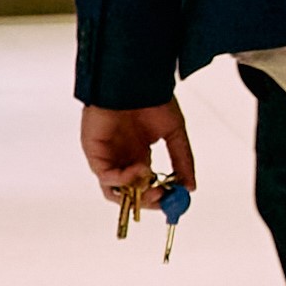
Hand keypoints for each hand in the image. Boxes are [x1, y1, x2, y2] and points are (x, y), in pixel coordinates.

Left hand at [79, 97, 195, 212]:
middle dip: (147, 200)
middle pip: (129, 193)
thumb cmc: (152, 101)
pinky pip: (105, 176)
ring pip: (114, 190)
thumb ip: (182, 161)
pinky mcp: (95, 153)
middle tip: (163, 199)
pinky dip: (123, 180)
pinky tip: (140, 170)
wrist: (135, 83)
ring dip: (133, 195)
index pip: (145, 185)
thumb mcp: (175, 133)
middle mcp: (122, 158)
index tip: (174, 201)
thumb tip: (191, 187)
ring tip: (151, 188)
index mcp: (139, 154)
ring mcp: (107, 157)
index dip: (158, 196)